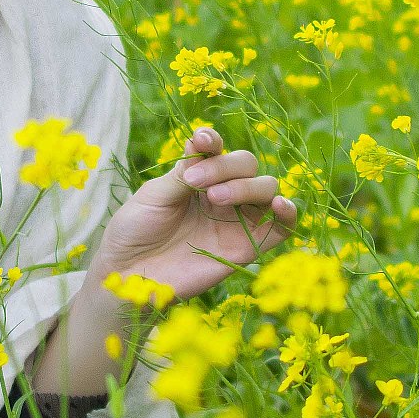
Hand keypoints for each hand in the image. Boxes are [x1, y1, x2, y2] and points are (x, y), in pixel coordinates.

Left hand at [94, 126, 297, 304]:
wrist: (130, 275)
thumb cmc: (135, 231)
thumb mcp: (153, 196)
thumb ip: (183, 173)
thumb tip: (205, 143)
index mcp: (197, 176)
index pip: (217, 150)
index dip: (214, 142)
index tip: (202, 142)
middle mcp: (221, 193)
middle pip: (247, 165)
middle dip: (226, 168)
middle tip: (196, 185)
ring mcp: (236, 220)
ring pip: (266, 189)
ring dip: (247, 186)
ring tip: (215, 199)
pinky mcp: (246, 248)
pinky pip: (280, 229)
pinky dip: (288, 214)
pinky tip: (279, 205)